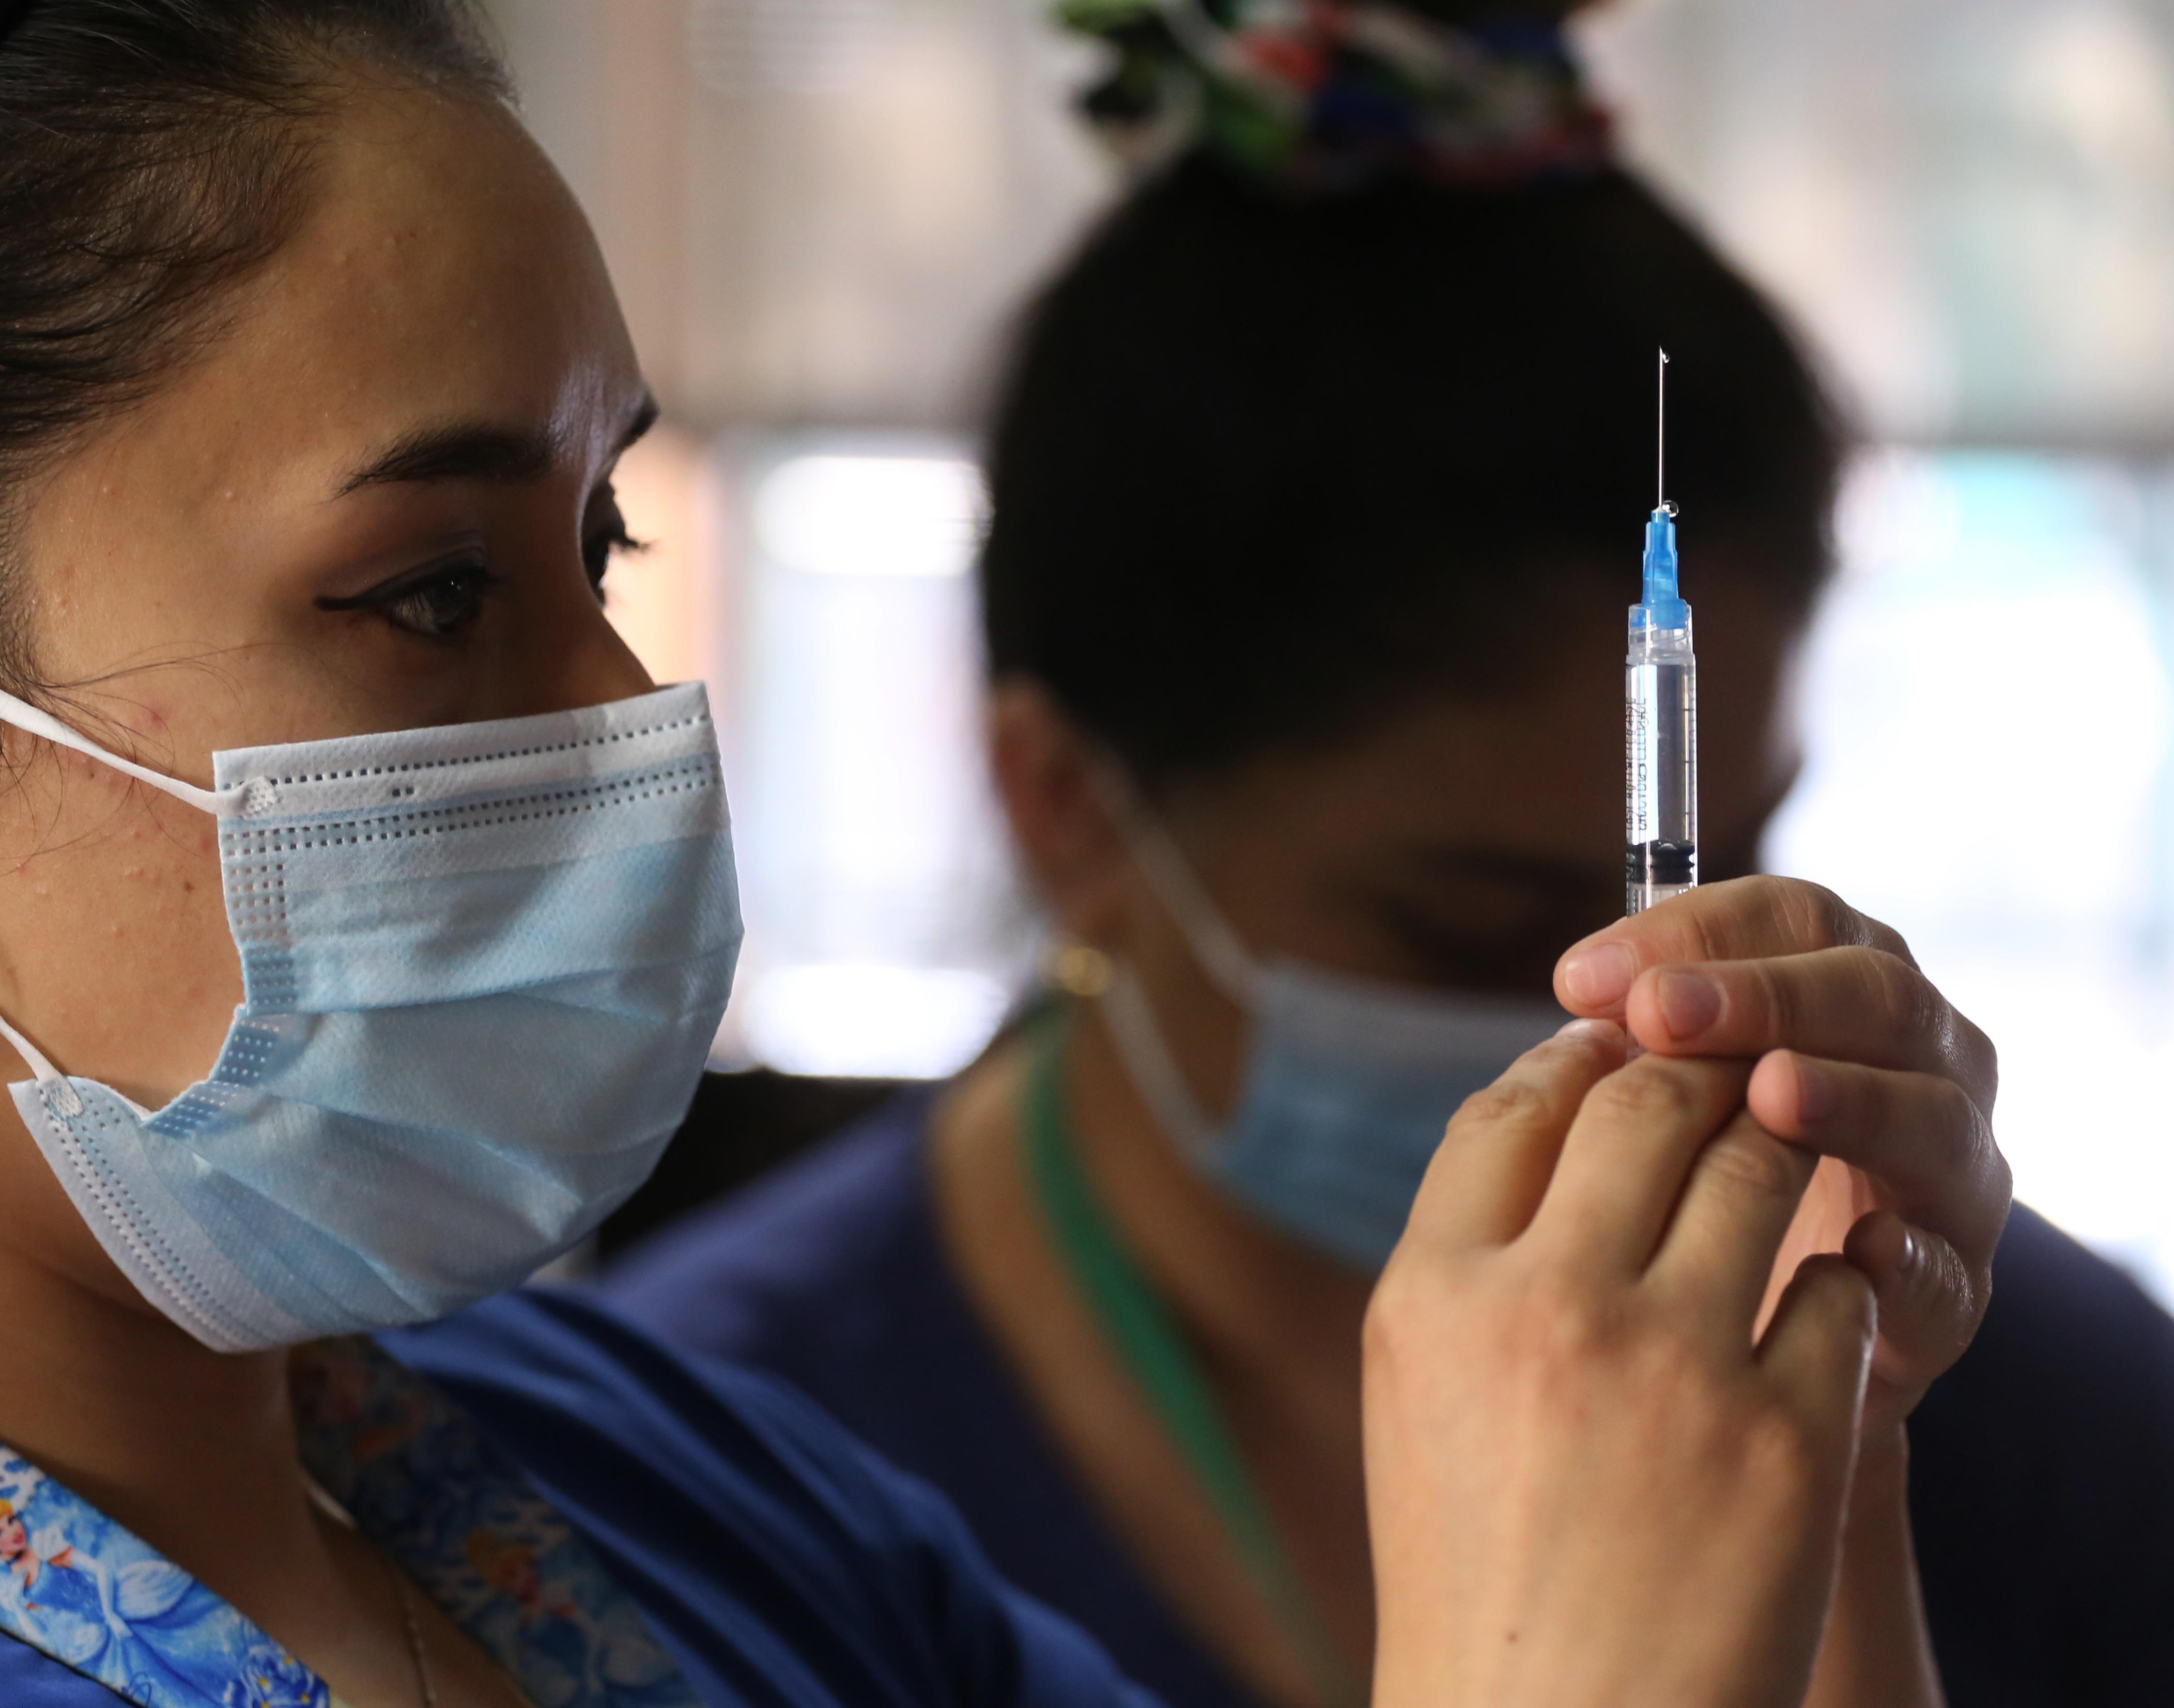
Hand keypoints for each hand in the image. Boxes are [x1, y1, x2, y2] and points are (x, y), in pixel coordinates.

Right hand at [1364, 1022, 1876, 1707]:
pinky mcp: (1790, 1439)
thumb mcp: (1421, 1390)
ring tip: (1779, 1163)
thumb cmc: (1476, 1563)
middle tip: (1721, 1072)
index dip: (1571, 1055)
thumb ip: (1474, 1252)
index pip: (1513, 1107)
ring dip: (1775, 1147)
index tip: (1608, 1048)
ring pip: (1756, 1165)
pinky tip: (1807, 1314)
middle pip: (1642, 1102)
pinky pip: (1838, 1288)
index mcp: (1432, 1294)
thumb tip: (1555, 1109)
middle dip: (1692, 1068)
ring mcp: (1672, 1369)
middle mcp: (1545, 1310)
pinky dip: (1831, 1282)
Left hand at [1553, 877, 2008, 1429]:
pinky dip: (1910, 1256)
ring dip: (1850, 1096)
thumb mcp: (1666, 1087)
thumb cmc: (1696, 1176)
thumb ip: (1645, 1031)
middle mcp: (1918, 1061)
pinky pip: (1947, 1266)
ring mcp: (1949, 1173)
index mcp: (1842, 989)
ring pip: (1932, 1113)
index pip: (1795, 916)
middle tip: (1661, 1012)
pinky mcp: (1952, 1290)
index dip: (1698, 929)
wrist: (1737, 1343)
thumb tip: (1583, 985)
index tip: (1586, 973)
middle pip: (1874, 992)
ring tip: (1770, 1092)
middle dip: (1765, 994)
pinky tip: (1860, 1247)